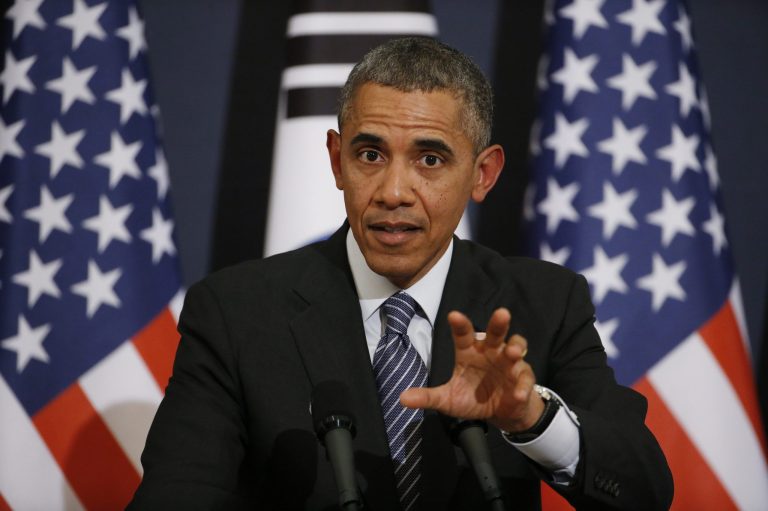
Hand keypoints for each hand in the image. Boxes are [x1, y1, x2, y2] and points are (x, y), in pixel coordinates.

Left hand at [400, 308, 543, 432]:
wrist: (499, 412)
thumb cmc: (472, 398)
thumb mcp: (448, 399)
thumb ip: (428, 397)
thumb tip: (403, 398)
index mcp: (469, 352)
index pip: (463, 335)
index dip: (460, 325)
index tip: (454, 315)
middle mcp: (490, 352)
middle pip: (495, 333)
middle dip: (498, 323)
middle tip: (502, 314)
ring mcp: (509, 363)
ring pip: (516, 347)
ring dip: (516, 347)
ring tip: (512, 353)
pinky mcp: (523, 378)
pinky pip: (524, 379)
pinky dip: (522, 386)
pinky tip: (517, 394)